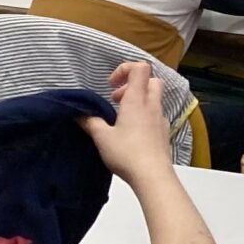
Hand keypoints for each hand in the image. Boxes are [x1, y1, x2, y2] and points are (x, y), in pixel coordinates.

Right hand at [82, 63, 174, 184]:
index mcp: (137, 100)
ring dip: (138, 101)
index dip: (125, 69)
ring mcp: (161, 119)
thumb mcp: (102, 137)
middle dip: (133, 84)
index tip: (110, 85)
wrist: (153, 175)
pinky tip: (131, 133)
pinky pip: (155, 115)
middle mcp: (152, 106)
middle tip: (116, 100)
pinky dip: (144, 116)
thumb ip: (90, 122)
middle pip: (151, 80)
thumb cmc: (127, 153)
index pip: (140, 68)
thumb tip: (80, 114)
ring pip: (154, 98)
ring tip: (120, 118)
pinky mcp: (164, 133)